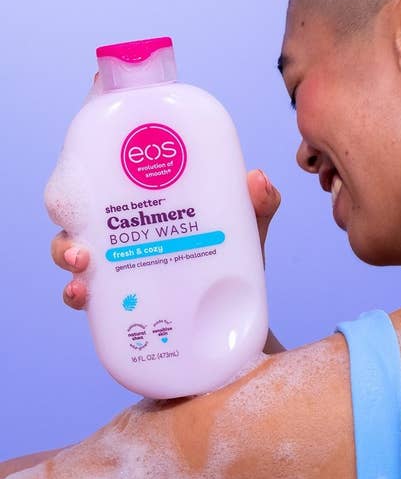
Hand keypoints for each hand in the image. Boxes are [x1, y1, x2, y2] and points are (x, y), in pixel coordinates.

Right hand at [50, 169, 281, 309]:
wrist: (233, 328)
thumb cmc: (235, 268)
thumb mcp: (248, 233)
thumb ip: (258, 207)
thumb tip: (257, 180)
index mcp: (150, 202)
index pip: (112, 172)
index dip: (89, 157)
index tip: (83, 150)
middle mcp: (127, 230)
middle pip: (81, 208)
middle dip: (68, 205)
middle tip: (77, 214)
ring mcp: (117, 267)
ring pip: (73, 249)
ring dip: (64, 250)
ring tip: (81, 260)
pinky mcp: (115, 304)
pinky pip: (84, 296)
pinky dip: (75, 293)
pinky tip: (81, 294)